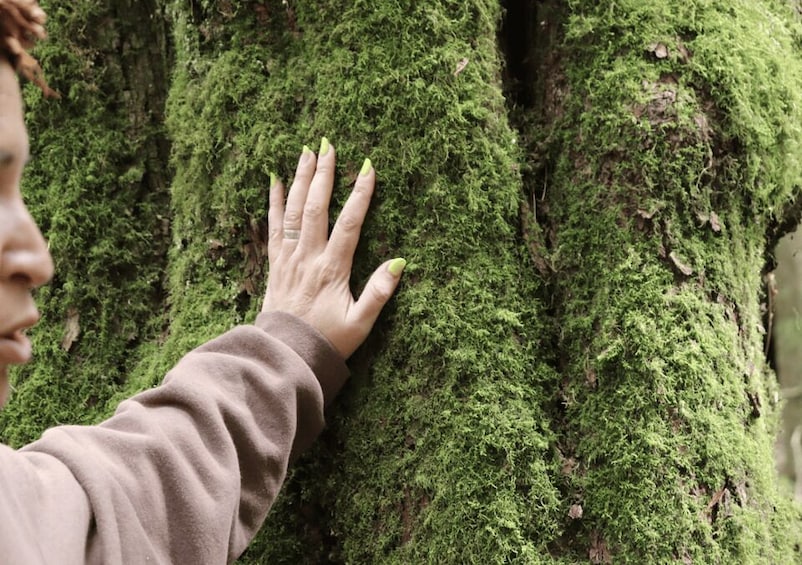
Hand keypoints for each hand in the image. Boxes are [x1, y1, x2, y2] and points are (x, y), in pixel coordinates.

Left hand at [262, 139, 404, 357]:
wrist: (286, 355)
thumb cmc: (327, 341)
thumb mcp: (361, 324)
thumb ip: (379, 293)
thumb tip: (400, 263)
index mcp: (332, 270)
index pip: (349, 224)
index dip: (360, 194)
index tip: (368, 167)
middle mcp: (308, 258)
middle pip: (316, 208)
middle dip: (324, 174)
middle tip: (329, 145)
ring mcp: (289, 259)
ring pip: (294, 211)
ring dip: (301, 180)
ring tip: (306, 152)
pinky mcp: (275, 264)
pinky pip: (273, 227)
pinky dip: (274, 202)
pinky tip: (275, 181)